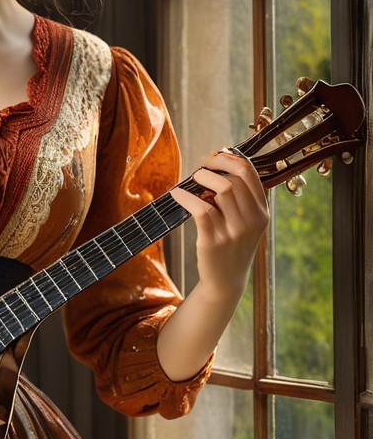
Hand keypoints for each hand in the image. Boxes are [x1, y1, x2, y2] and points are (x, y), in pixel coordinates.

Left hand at [169, 148, 269, 302]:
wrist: (226, 280)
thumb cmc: (231, 245)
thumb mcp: (245, 222)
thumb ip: (239, 198)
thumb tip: (218, 163)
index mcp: (262, 212)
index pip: (249, 173)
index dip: (229, 159)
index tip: (215, 158)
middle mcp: (252, 220)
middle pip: (234, 179)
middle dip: (213, 167)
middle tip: (199, 171)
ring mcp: (234, 231)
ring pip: (222, 189)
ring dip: (201, 179)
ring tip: (191, 181)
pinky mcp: (214, 240)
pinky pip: (200, 208)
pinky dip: (185, 196)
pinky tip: (177, 194)